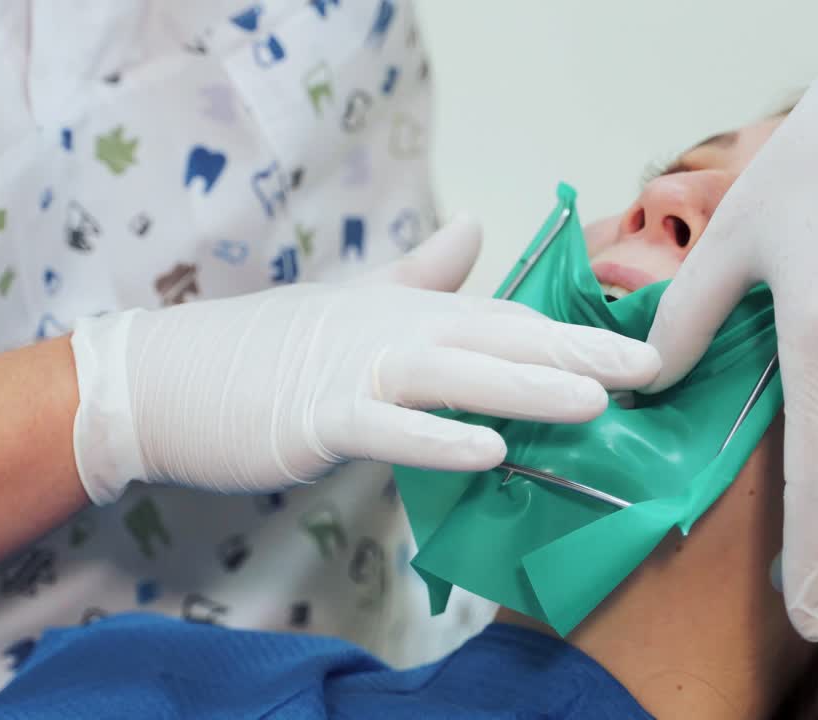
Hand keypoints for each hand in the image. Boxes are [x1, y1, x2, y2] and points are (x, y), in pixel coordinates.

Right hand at [70, 218, 661, 502]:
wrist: (165, 376)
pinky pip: (388, 429)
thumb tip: (472, 227)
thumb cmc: (263, 350)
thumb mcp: (352, 303)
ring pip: (456, 375)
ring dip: (527, 386)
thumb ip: (418, 274)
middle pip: (498, 338)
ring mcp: (355, 371)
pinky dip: (439, 439)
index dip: (572, 336)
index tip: (636, 351)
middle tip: (652, 367)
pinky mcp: (317, 416)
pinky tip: (491, 452)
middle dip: (579, 353)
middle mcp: (392, 331)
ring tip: (596, 400)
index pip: (505, 320)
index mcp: (406, 311)